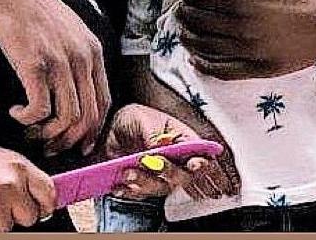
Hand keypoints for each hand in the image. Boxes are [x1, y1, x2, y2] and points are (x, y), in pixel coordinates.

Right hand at [0, 0, 110, 154]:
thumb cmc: (37, 10)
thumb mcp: (71, 31)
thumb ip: (79, 57)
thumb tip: (77, 93)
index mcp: (93, 51)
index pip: (104, 103)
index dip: (93, 130)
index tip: (79, 144)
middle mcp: (82, 59)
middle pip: (87, 117)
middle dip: (69, 140)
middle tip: (50, 147)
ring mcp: (60, 63)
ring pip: (65, 119)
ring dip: (46, 134)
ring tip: (29, 130)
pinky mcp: (35, 66)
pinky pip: (38, 110)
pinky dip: (26, 120)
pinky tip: (15, 112)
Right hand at [0, 139, 55, 231]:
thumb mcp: (0, 158)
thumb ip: (21, 176)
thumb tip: (41, 198)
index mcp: (18, 165)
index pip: (48, 192)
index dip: (46, 205)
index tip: (41, 209)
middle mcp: (10, 184)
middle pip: (30, 216)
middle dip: (17, 214)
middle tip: (1, 203)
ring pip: (7, 227)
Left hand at [101, 104, 234, 200]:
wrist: (112, 131)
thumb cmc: (135, 119)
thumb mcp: (142, 120)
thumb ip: (152, 134)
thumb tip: (161, 144)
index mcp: (182, 139)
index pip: (200, 153)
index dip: (202, 161)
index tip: (194, 164)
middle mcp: (176, 161)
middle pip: (183, 176)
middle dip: (168, 171)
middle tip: (150, 162)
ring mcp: (161, 176)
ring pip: (161, 187)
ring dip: (144, 182)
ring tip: (127, 172)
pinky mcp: (146, 186)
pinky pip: (142, 195)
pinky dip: (131, 191)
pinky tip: (121, 184)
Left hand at [177, 0, 315, 78]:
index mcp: (244, 0)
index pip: (205, 0)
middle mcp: (242, 28)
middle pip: (203, 24)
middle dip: (187, 17)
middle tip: (180, 12)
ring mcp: (251, 51)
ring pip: (210, 48)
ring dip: (191, 40)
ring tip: (182, 33)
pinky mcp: (261, 68)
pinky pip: (226, 71)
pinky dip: (207, 66)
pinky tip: (196, 60)